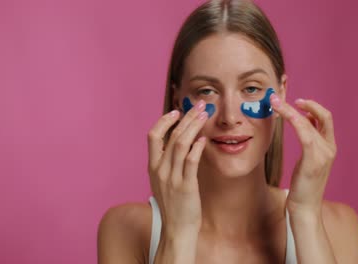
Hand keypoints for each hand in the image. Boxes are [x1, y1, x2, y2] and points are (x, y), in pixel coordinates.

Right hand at [147, 100, 208, 235]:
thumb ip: (167, 163)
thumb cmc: (173, 205)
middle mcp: (160, 170)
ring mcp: (172, 178)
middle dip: (186, 118)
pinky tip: (204, 139)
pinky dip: (197, 148)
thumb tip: (178, 143)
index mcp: (153, 167)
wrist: (176, 230)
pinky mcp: (186, 187)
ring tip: (204, 116)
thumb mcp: (163, 182)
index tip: (177, 111)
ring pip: (181, 144)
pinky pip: (191, 162)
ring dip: (194, 127)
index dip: (164, 121)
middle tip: (199, 106)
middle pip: (171, 136)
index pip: (153, 136)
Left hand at [270, 95, 336, 215]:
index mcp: (329, 148)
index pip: (326, 119)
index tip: (297, 102)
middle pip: (324, 116)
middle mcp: (330, 148)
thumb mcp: (307, 161)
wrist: (305, 209)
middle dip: (307, 103)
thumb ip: (309, 143)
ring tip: (274, 102)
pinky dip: (292, 119)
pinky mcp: (313, 159)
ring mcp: (324, 154)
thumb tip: (302, 124)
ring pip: (308, 122)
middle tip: (287, 99)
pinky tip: (281, 113)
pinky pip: (304, 132)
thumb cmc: (302, 187)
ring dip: (290, 109)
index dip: (313, 107)